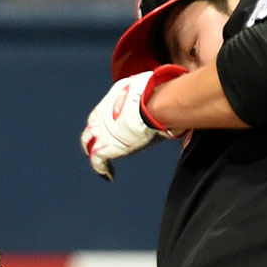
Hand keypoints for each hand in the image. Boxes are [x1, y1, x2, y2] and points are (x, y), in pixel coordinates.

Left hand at [80, 66, 186, 180]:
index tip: (114, 126)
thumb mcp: (154, 91)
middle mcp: (102, 113)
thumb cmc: (157, 95)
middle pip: (92, 125)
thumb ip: (158, 97)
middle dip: (95, 134)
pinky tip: (109, 175)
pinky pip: (97, 162)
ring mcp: (100, 131)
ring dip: (94, 151)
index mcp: (113, 97)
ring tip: (103, 162)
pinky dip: (102, 169)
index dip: (107, 119)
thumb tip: (178, 99)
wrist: (151, 106)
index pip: (105, 109)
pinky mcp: (103, 147)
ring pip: (88, 143)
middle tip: (101, 143)